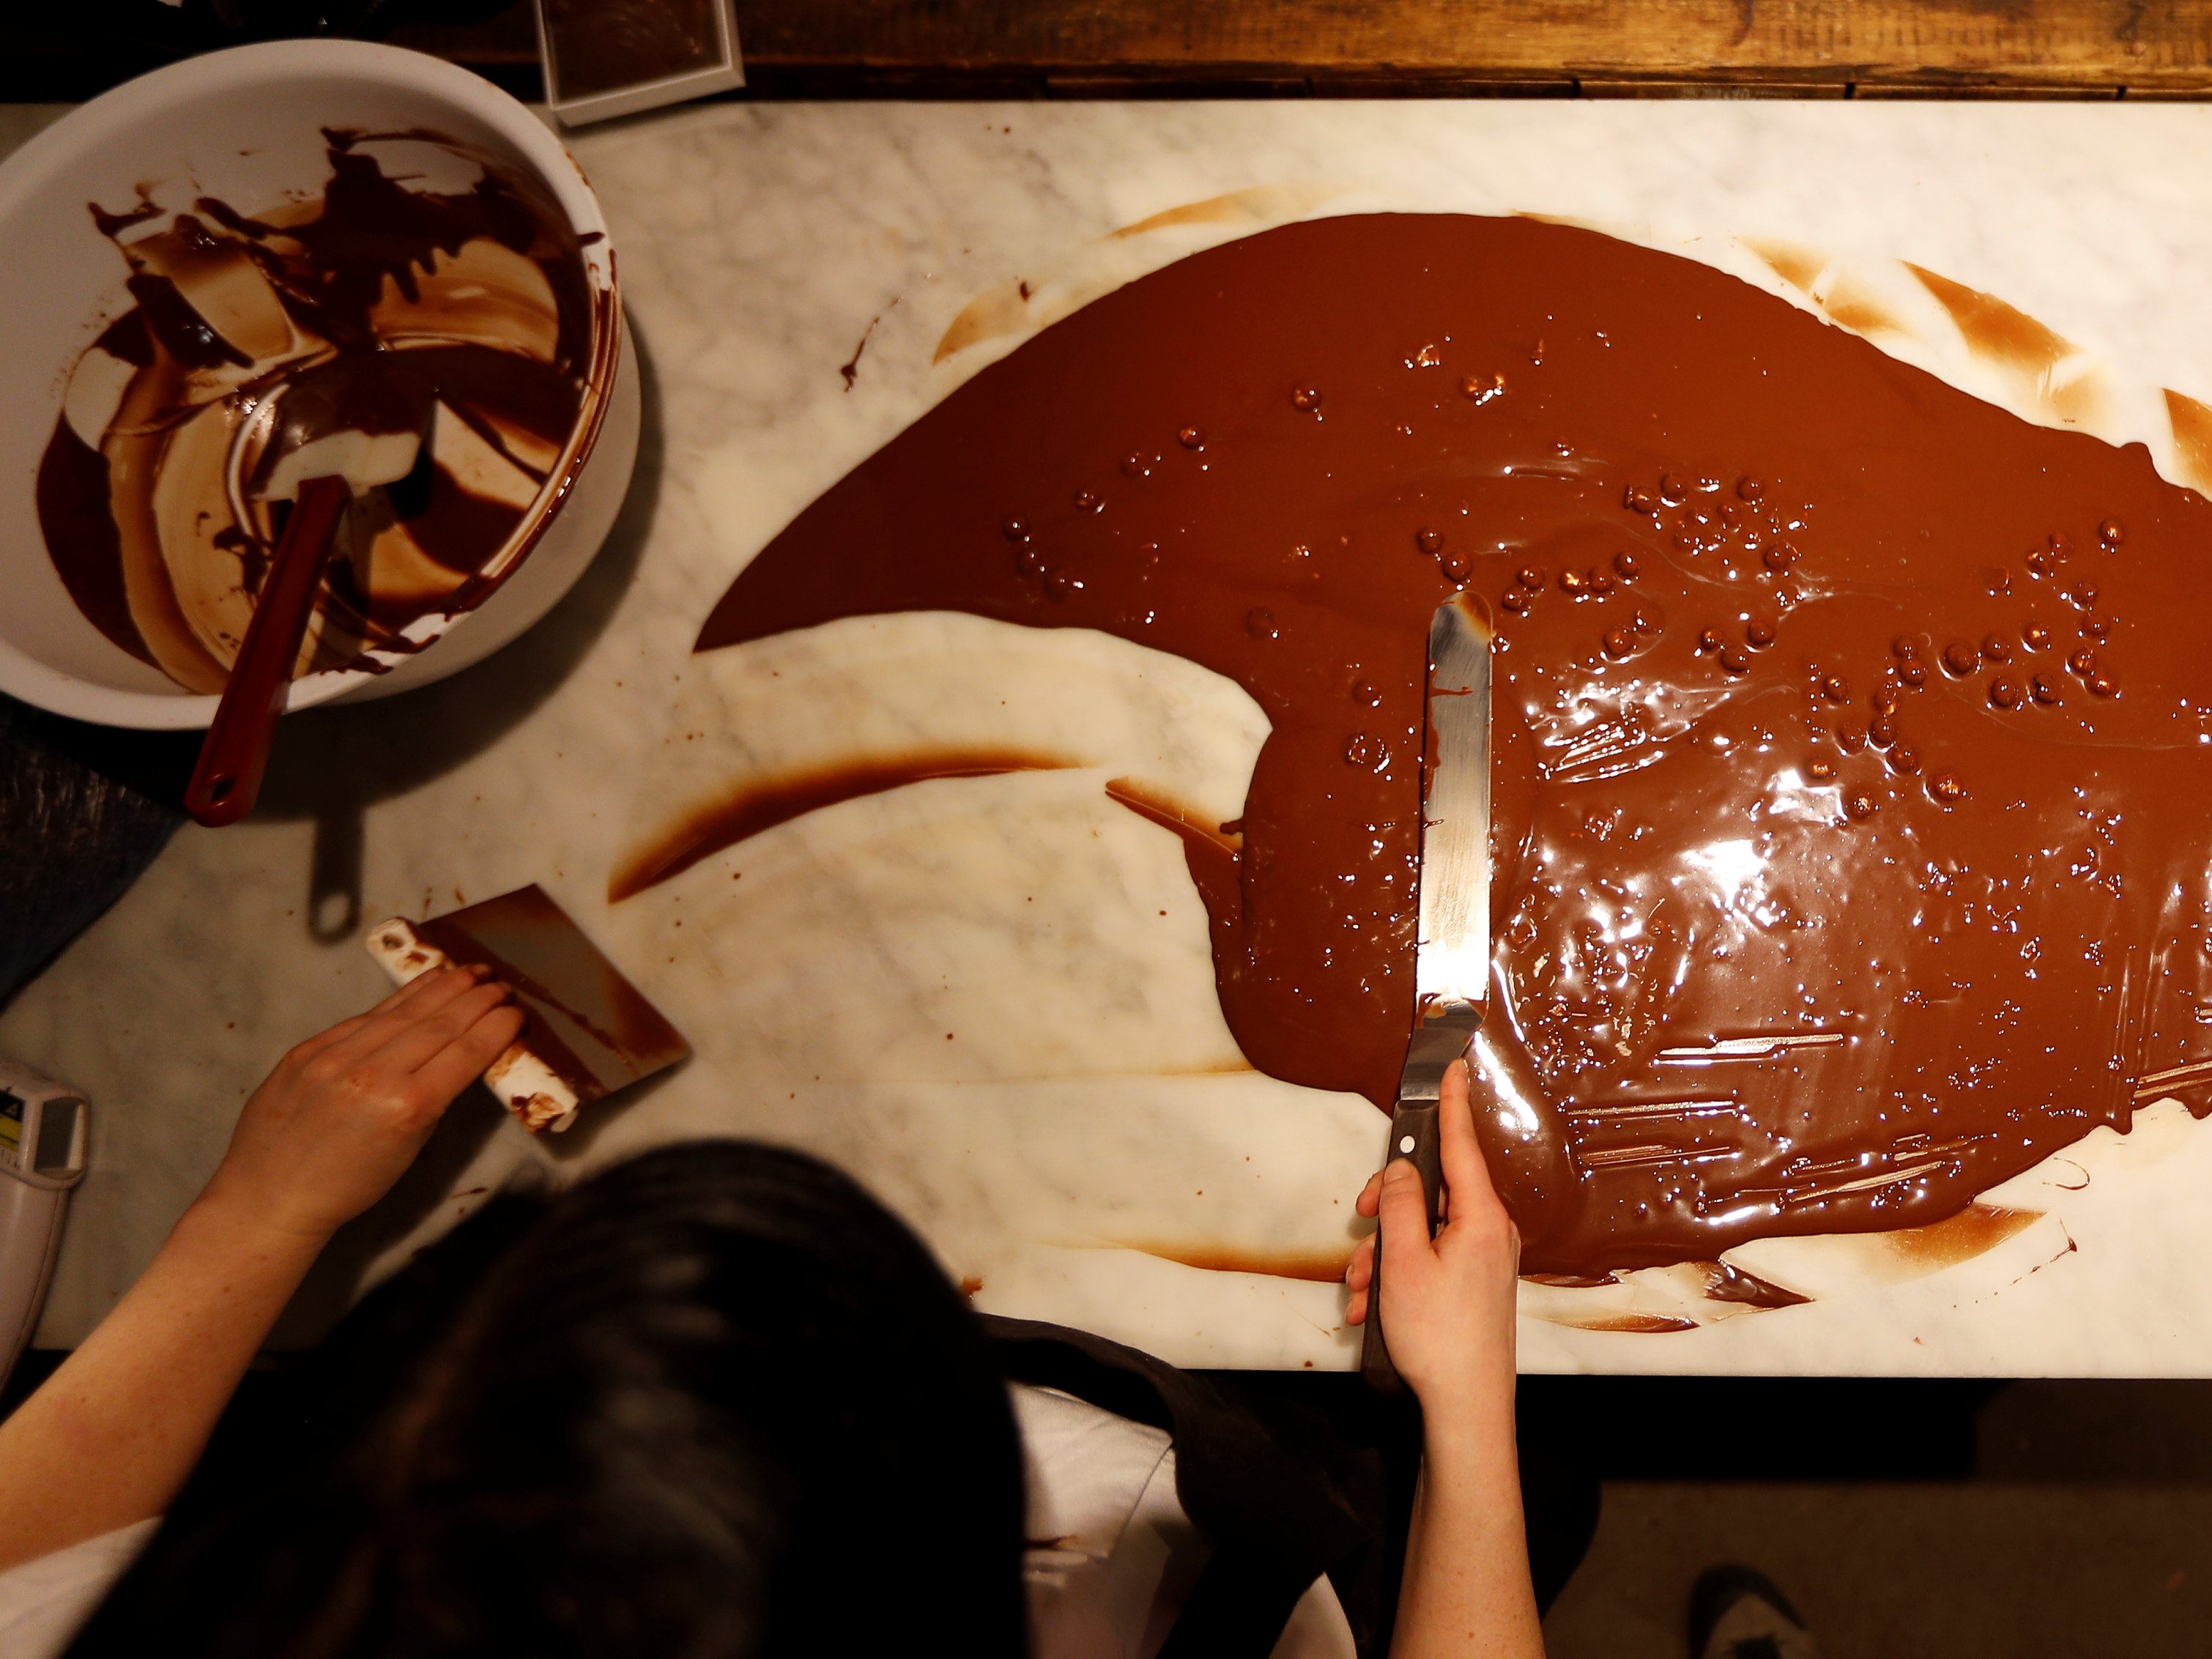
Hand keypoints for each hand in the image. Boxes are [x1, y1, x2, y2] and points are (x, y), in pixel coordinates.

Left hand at [196, 965, 523, 1245]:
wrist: (270, 1197)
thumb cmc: (349, 1186)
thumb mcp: (409, 1149)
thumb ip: (434, 1098)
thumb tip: (459, 1055)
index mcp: (407, 1107)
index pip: (466, 1052)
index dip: (497, 1027)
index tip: (518, 1014)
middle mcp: (373, 1073)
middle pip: (441, 1023)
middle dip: (478, 1000)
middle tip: (503, 986)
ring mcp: (336, 1055)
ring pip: (404, 1011)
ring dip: (445, 987)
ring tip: (472, 972)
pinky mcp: (309, 1048)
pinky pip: (367, 1017)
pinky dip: (402, 998)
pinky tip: (425, 985)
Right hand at [1345, 1058, 1519, 1417]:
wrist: (1466, 1407)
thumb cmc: (1439, 1336)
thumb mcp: (1403, 1263)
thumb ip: (1399, 1206)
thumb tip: (1403, 1170)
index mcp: (1481, 1217)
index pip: (1462, 1145)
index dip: (1451, 1103)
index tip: (1453, 1066)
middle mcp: (1489, 1232)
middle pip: (1430, 1191)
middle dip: (1387, 1208)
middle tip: (1361, 1221)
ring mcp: (1483, 1260)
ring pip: (1421, 1231)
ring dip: (1382, 1253)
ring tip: (1359, 1289)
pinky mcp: (1473, 1285)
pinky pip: (1428, 1261)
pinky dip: (1396, 1276)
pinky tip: (1370, 1307)